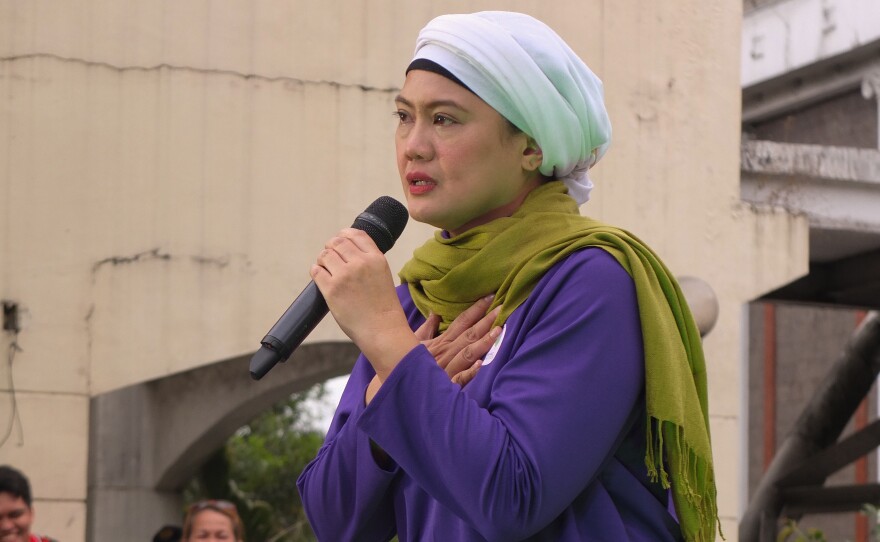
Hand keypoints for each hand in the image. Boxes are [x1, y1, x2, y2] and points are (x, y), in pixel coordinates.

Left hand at [311, 228, 417, 377]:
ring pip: (324, 255)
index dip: (344, 235)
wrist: (382, 330)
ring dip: (322, 260)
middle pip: (337, 242)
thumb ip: (368, 261)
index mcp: (376, 258)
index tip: (340, 240)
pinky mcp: (331, 289)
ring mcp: (345, 275)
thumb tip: (346, 251)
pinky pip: (316, 271)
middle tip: (330, 257)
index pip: (356, 234)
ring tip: (325, 269)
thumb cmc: (383, 307)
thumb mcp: (383, 275)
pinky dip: (316, 272)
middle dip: (331, 247)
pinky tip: (321, 278)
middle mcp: (360, 263)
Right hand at [415, 295, 501, 386]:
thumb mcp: (415, 342)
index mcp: (441, 342)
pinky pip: (459, 379)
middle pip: (469, 335)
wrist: (398, 384)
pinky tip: (480, 365)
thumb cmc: (408, 362)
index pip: (461, 322)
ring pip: (468, 354)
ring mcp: (447, 369)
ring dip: (483, 342)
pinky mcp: (447, 386)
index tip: (490, 297)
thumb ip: (427, 328)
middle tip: (501, 308)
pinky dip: (469, 373)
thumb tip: (436, 312)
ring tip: (498, 331)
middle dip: (486, 321)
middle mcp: (446, 352)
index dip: (476, 309)